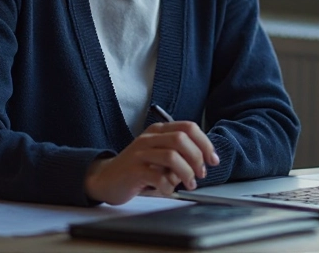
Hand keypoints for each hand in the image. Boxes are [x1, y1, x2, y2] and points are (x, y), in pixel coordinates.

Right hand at [84, 121, 219, 204]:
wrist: (106, 178)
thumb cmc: (137, 168)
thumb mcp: (159, 155)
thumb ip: (179, 155)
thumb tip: (204, 162)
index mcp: (159, 130)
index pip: (188, 127)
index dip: (205, 143)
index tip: (212, 160)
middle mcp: (149, 138)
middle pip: (182, 139)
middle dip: (197, 158)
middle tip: (201, 174)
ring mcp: (140, 153)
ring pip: (172, 156)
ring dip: (186, 173)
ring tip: (189, 184)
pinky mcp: (133, 170)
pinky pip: (158, 176)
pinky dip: (169, 186)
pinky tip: (168, 190)